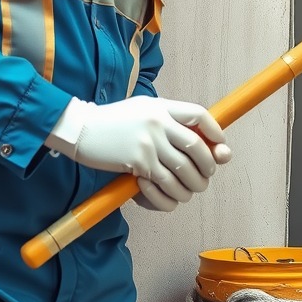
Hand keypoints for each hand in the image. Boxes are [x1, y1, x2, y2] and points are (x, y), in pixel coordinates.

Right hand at [46, 96, 231, 208]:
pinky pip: (164, 183)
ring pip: (185, 170)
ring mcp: (148, 143)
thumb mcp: (144, 110)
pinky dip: (170, 194)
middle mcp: (158, 122)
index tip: (220, 145)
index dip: (215, 132)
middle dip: (208, 164)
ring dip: (193, 185)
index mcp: (162, 106)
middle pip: (197, 146)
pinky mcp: (137, 163)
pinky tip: (169, 195)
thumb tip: (201, 139)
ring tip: (191, 189)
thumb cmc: (114, 121)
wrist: (80, 129)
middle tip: (207, 173)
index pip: (199, 114)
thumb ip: (170, 120)